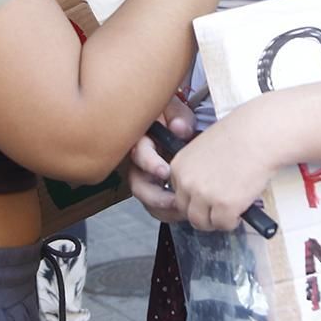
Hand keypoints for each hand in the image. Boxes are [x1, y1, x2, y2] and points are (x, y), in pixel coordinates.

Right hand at [127, 97, 194, 223]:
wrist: (173, 124)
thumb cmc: (170, 115)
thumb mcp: (174, 109)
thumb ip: (178, 116)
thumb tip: (180, 129)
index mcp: (140, 140)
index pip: (139, 153)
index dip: (150, 164)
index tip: (165, 172)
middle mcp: (138, 162)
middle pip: (137, 184)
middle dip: (154, 196)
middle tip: (173, 201)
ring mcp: (145, 177)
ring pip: (146, 199)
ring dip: (162, 209)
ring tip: (182, 210)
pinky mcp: (155, 189)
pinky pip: (156, 206)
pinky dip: (168, 212)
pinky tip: (184, 211)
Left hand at [167, 99, 282, 232]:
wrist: (259, 136)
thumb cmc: (238, 137)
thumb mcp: (203, 149)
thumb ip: (195, 171)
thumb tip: (199, 192)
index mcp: (179, 167)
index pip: (178, 194)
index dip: (194, 199)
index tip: (206, 199)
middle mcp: (187, 183)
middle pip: (186, 212)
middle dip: (203, 213)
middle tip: (218, 208)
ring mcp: (205, 196)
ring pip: (202, 223)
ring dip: (215, 220)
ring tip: (229, 210)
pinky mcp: (225, 207)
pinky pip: (224, 225)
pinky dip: (233, 221)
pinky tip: (240, 209)